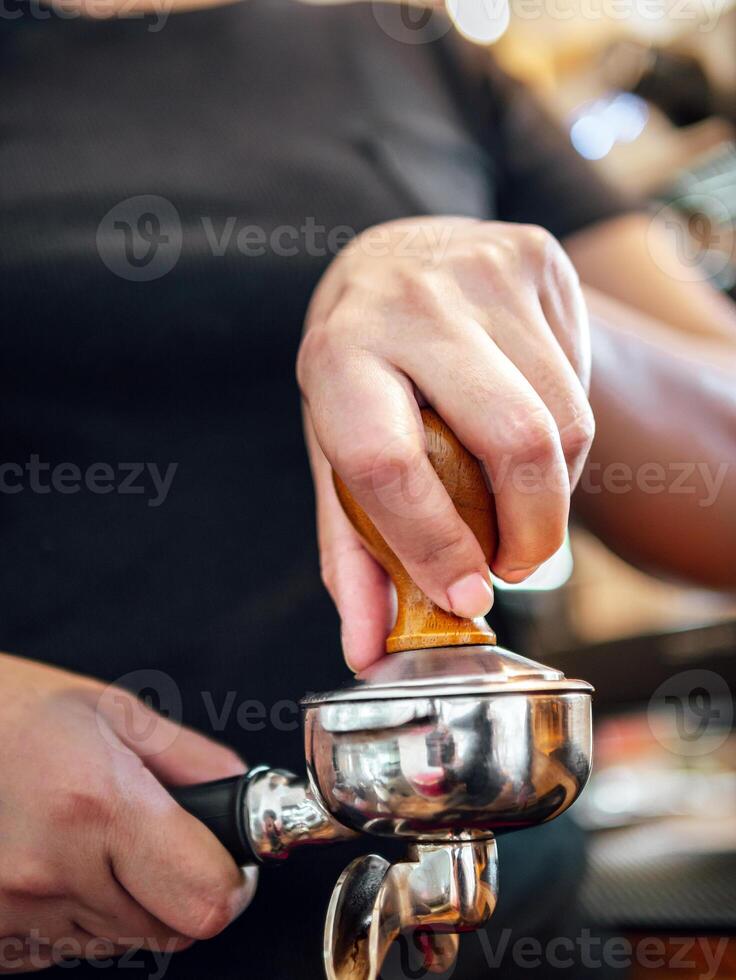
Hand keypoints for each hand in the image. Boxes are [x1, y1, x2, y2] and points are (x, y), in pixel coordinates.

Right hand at [0, 654, 255, 972]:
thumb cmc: (27, 715)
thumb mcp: (120, 714)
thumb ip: (195, 762)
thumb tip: (243, 797)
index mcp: (100, 805)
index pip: (205, 899)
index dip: (230, 883)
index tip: (227, 864)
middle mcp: (54, 868)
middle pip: (169, 928)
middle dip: (178, 890)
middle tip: (152, 842)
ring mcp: (13, 909)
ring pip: (119, 943)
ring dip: (124, 904)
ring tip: (91, 842)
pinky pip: (63, 953)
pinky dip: (73, 919)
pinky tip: (56, 865)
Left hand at [298, 217, 593, 669]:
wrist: (392, 258)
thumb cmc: (358, 370)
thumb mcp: (332, 450)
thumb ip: (352, 549)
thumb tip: (369, 646)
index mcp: (336, 355)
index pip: (390, 463)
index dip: (435, 545)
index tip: (469, 595)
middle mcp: (408, 302)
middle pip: (513, 441)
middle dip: (532, 532)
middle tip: (515, 565)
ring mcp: (480, 271)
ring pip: (565, 421)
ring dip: (554, 492)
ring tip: (518, 503)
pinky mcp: (538, 259)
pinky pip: (580, 381)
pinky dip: (566, 438)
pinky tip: (528, 433)